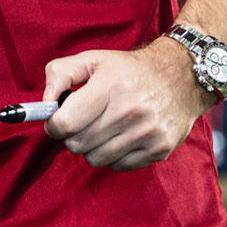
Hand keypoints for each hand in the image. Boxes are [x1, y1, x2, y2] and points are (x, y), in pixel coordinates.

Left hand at [42, 38, 210, 170]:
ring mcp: (147, 133)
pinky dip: (113, 156)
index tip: (57, 121)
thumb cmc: (128, 69)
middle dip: (72, 136)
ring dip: (92, 147)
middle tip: (81, 123)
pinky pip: (119, 166)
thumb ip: (60, 75)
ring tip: (102, 129)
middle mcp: (129, 112)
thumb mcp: (91, 59)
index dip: (54, 125)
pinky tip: (120, 137)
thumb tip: (46, 102)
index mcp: (109, 88)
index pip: (66, 123)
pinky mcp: (160, 149)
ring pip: (96, 159)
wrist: (181, 77)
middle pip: (78, 144)